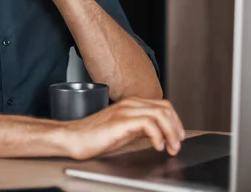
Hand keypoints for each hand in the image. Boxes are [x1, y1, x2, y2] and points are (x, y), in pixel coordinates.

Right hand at [62, 98, 184, 159]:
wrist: (73, 138)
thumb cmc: (94, 136)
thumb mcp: (123, 130)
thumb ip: (140, 127)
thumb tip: (158, 134)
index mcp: (131, 104)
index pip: (163, 105)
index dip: (175, 122)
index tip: (177, 138)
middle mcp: (130, 104)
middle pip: (165, 108)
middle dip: (176, 128)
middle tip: (176, 145)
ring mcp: (125, 111)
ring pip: (160, 113)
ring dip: (170, 133)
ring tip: (169, 147)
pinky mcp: (120, 121)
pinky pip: (148, 123)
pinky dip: (158, 135)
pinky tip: (157, 146)